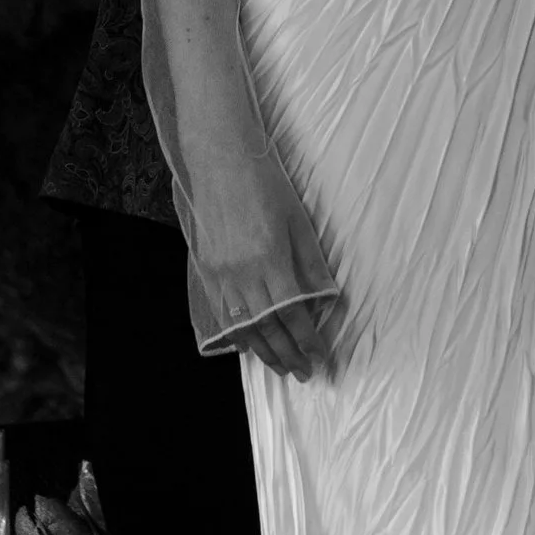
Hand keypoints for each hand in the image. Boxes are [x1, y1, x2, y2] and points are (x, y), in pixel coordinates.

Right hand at [187, 147, 346, 379]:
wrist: (220, 161)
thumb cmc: (266, 185)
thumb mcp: (298, 221)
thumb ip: (311, 263)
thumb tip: (327, 298)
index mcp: (270, 259)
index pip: (293, 314)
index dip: (307, 340)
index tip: (320, 357)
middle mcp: (243, 273)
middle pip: (268, 328)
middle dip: (288, 355)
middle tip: (304, 373)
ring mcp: (221, 275)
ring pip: (244, 328)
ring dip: (264, 352)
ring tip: (281, 367)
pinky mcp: (206, 271)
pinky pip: (223, 315)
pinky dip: (238, 335)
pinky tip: (249, 346)